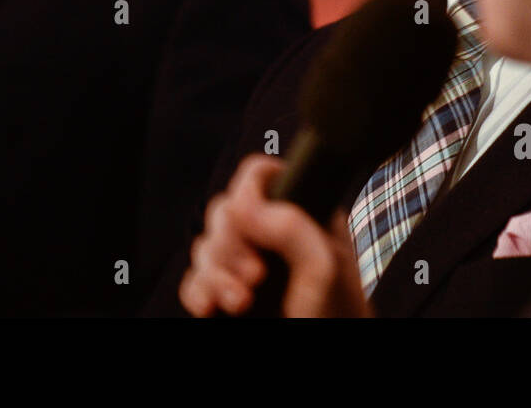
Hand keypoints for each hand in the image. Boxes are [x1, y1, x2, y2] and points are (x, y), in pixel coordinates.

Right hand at [178, 154, 371, 317]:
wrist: (324, 353)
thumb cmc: (336, 315)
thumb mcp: (324, 267)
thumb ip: (291, 227)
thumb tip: (244, 206)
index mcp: (301, 212)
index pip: (261, 176)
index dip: (247, 193)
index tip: (253, 224)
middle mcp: (271, 233)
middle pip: (223, 211)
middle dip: (230, 246)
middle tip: (256, 276)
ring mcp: (246, 262)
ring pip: (205, 246)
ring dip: (216, 275)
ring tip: (241, 302)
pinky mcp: (227, 290)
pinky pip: (194, 279)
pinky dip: (198, 291)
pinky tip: (212, 307)